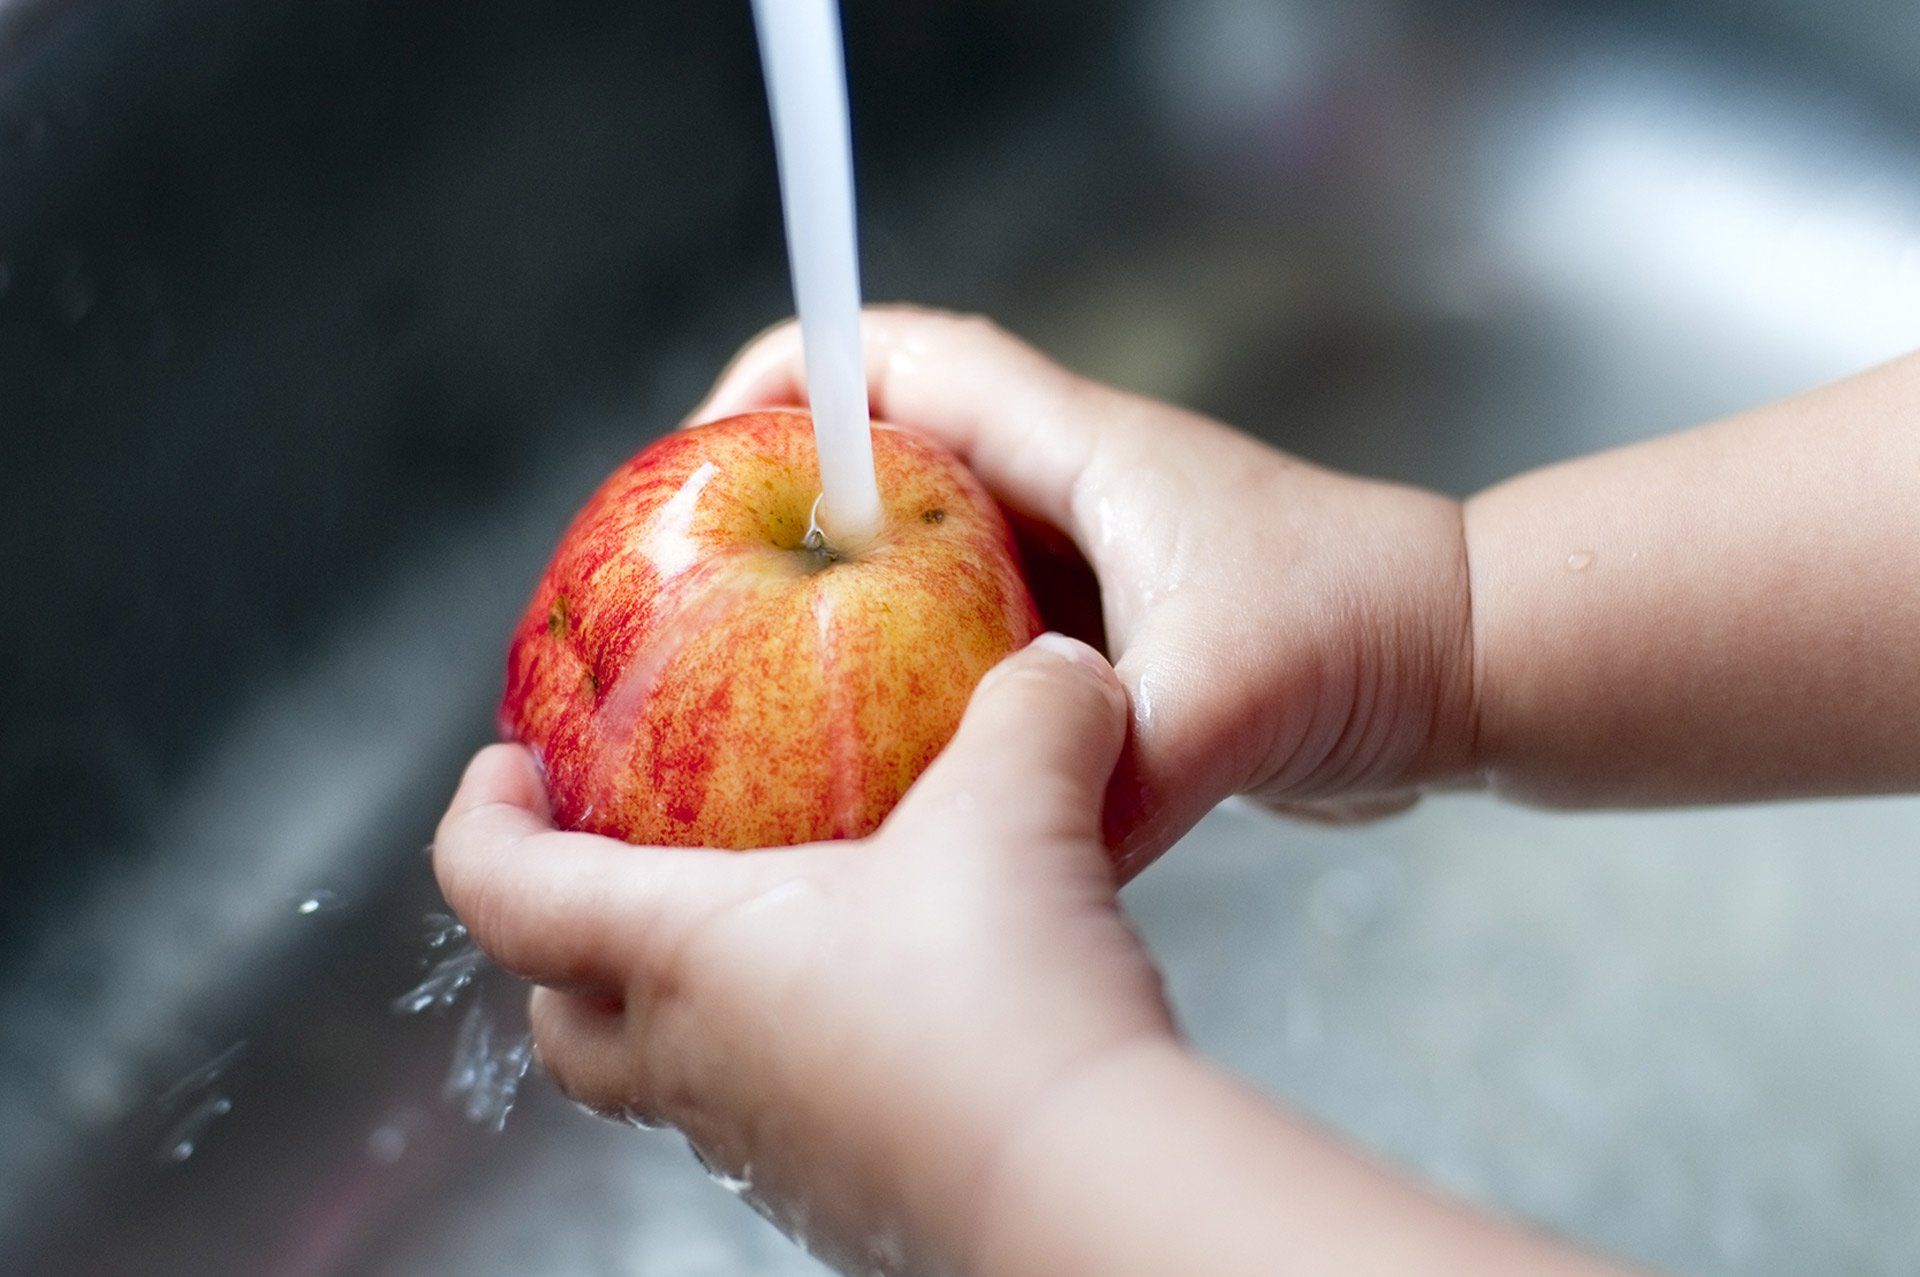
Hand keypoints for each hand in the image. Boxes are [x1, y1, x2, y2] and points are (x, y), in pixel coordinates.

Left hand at [434, 635, 1176, 1273]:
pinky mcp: (849, 1196)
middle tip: (616, 867)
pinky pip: (790, 1115)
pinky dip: (811, 1052)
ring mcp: (768, 1148)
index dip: (479, 821)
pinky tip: (909, 1006)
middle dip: (563, 947)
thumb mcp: (1018, 807)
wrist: (1083, 1190)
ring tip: (787, 925)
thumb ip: (1031, 713)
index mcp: (686, 955)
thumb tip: (1062, 671)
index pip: (507, 892)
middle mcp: (701, 1064)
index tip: (504, 763)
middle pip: (565, 1022)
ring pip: (677, 1077)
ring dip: (698, 1001)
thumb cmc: (1001, 1008)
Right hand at [694, 306, 1476, 871]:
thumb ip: (1113, 777)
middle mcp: (1069, 494)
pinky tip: (879, 759)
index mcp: (1078, 454)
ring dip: (850, 599)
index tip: (702, 450)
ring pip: (930, 556)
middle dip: (786, 502)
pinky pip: (979, 638)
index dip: (790, 378)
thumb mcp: (1224, 702)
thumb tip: (1011, 867)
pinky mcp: (1108, 639)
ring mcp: (1087, 567)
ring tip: (758, 678)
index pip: (902, 361)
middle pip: (889, 457)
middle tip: (698, 588)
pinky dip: (921, 676)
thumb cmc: (1368, 633)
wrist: (1472, 662)